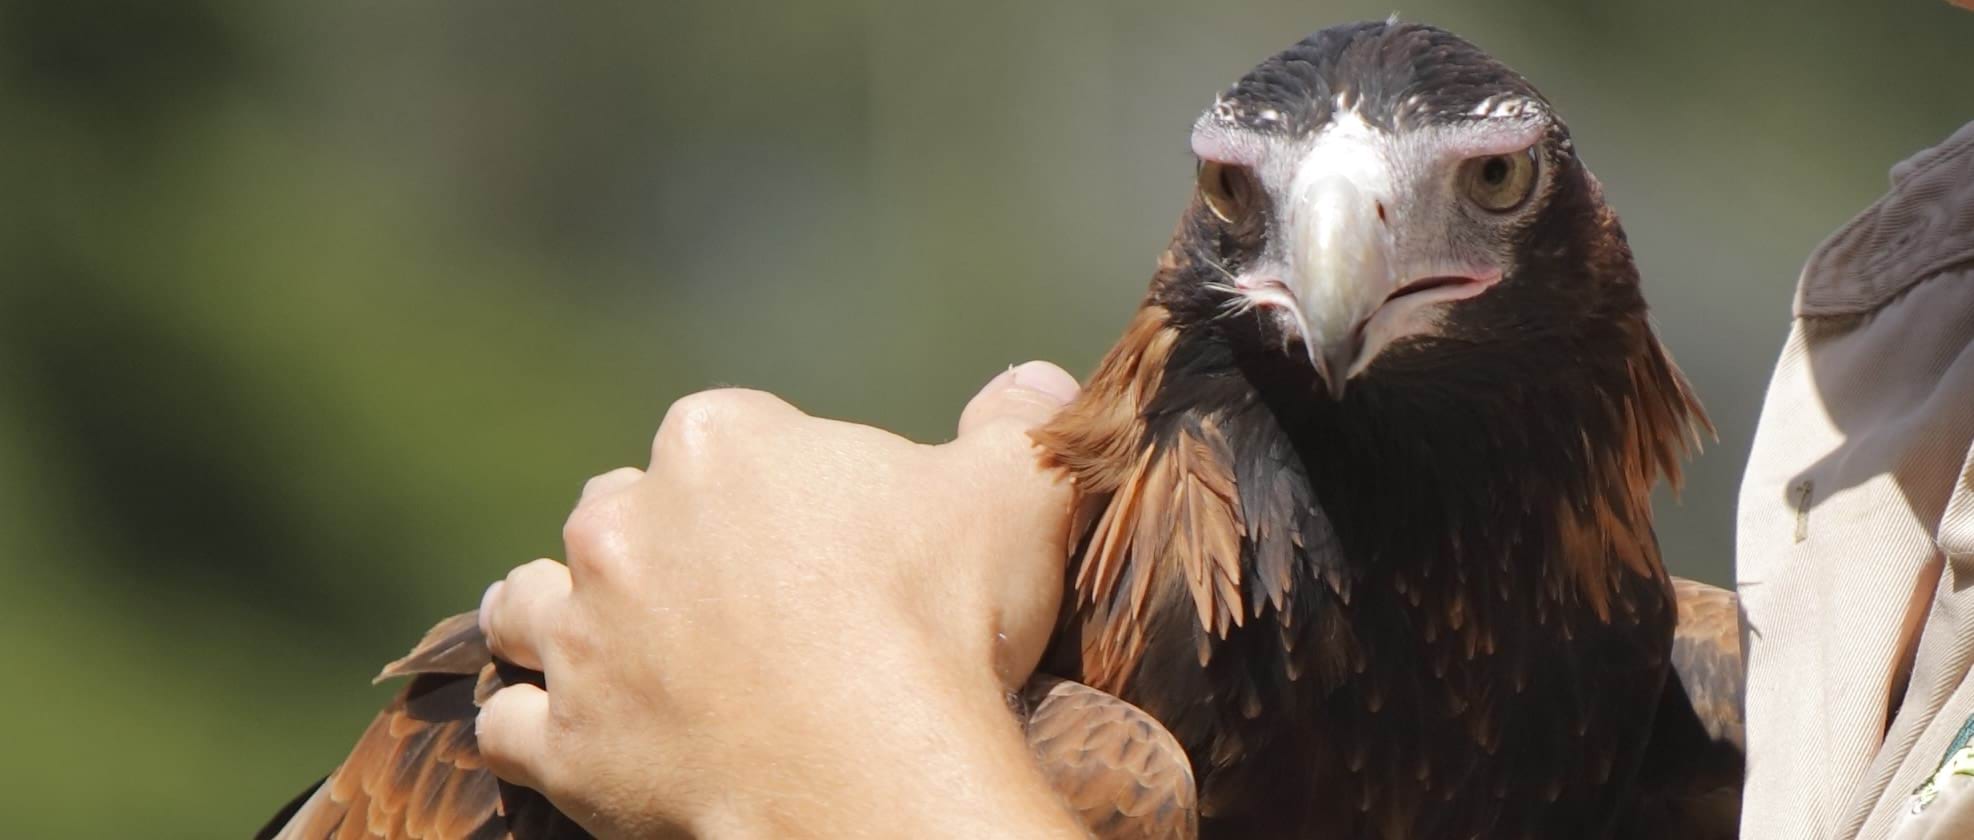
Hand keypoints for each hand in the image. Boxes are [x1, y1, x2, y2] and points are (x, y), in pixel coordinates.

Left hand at [473, 362, 1089, 838]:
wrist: (878, 770)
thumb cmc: (942, 618)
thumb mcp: (1018, 491)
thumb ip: (1019, 423)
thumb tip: (1039, 380)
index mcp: (718, 445)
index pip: (721, 434)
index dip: (765, 480)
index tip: (811, 532)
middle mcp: (624, 527)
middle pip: (616, 512)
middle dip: (655, 543)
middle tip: (725, 598)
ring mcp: (584, 638)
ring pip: (529, 605)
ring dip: (559, 618)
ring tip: (609, 646)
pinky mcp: (566, 742)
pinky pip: (510, 726)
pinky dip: (533, 730)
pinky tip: (568, 737)